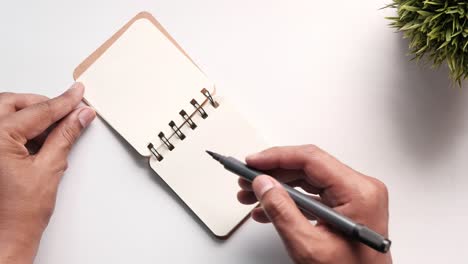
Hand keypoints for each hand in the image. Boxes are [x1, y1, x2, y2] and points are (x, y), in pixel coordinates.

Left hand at [0, 83, 94, 263]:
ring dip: (31, 117)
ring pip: (4, 112)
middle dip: (43, 106)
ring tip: (53, 133)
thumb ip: (65, 136)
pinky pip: (0, 128)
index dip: (63, 102)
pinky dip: (20, 129)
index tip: (77, 94)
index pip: (38, 111)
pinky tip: (37, 141)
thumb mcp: (49, 170)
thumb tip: (79, 116)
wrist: (3, 240)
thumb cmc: (17, 216)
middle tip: (68, 112)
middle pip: (14, 103)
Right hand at [238, 145, 391, 263]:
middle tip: (246, 179)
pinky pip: (313, 194)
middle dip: (272, 174)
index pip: (311, 160)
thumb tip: (264, 184)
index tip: (252, 163)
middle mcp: (360, 189)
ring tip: (251, 195)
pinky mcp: (346, 206)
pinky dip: (289, 200)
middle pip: (307, 168)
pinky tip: (268, 209)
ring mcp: (354, 197)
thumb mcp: (309, 246)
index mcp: (358, 192)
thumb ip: (283, 212)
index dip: (276, 157)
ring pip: (307, 180)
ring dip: (277, 187)